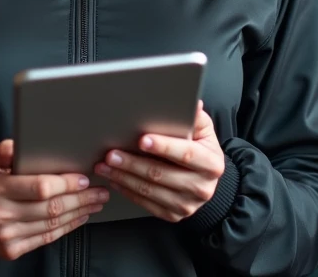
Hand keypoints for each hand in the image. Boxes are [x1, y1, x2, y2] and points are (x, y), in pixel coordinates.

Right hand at [0, 139, 107, 260]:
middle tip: (99, 191)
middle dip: (80, 199)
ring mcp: (6, 235)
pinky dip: (66, 228)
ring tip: (94, 203)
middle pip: (51, 207)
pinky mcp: (11, 249)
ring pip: (52, 225)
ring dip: (78, 214)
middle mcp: (1, 213)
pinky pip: (45, 238)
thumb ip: (1, 151)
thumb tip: (16, 145)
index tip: (83, 178)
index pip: (39, 187)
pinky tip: (78, 218)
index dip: (65, 183)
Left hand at [94, 101, 224, 222]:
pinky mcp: (174, 214)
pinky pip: (146, 203)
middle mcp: (201, 187)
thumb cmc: (202, 150)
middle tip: (111, 153)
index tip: (142, 140)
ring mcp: (187, 204)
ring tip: (106, 165)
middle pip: (161, 174)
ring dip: (123, 177)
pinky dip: (127, 191)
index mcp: (211, 164)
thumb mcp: (204, 131)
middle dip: (133, 163)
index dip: (164, 146)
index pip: (186, 154)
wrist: (207, 181)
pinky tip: (115, 179)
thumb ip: (196, 118)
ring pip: (149, 190)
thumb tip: (193, 103)